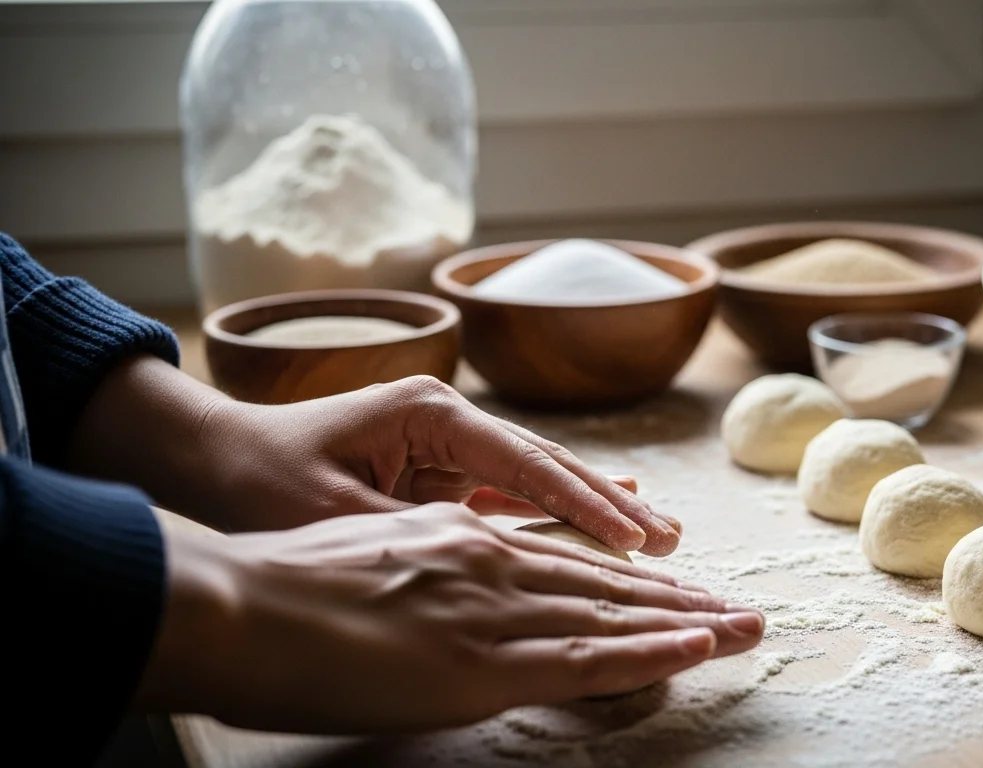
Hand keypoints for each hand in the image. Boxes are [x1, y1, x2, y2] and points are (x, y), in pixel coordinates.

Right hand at [137, 503, 764, 731]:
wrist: (232, 599)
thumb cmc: (276, 589)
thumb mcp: (366, 559)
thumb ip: (424, 573)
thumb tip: (447, 598)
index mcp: (463, 539)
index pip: (570, 562)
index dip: (632, 579)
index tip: (682, 587)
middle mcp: (493, 561)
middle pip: (608, 583)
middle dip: (682, 598)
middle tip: (744, 607)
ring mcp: (494, 607)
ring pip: (613, 615)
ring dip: (689, 622)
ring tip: (746, 627)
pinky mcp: (483, 660)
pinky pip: (586, 658)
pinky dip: (648, 653)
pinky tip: (697, 648)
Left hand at [207, 375, 680, 555]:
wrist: (210, 459)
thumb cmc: (260, 483)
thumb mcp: (336, 519)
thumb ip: (418, 537)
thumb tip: (496, 566)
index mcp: (429, 414)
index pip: (526, 464)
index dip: (585, 505)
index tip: (636, 539)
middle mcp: (449, 421)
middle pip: (547, 466)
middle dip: (612, 505)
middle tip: (672, 541)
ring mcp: (447, 445)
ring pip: (538, 482)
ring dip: (594, 512)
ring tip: (658, 538)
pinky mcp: (440, 472)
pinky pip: (511, 497)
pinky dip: (555, 515)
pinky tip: (608, 522)